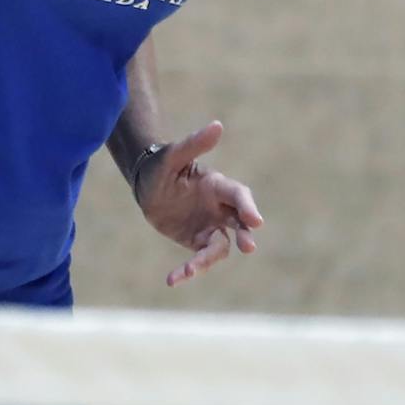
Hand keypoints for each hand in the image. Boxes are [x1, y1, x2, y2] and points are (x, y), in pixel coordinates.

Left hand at [128, 121, 263, 286]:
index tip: (256, 222)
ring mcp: (210, 226)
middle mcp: (219, 208)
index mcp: (218, 186)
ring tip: (188, 270)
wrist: (147, 184)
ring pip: (220, 246)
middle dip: (245, 234)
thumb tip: (217, 125)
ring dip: (207, 260)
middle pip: (239, 224)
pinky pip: (199, 258)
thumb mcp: (174, 155)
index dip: (248, 207)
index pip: (239, 196)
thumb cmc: (162, 165)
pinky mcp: (197, 241)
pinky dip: (189, 270)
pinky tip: (173, 279)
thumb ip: (195, 144)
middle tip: (248, 246)